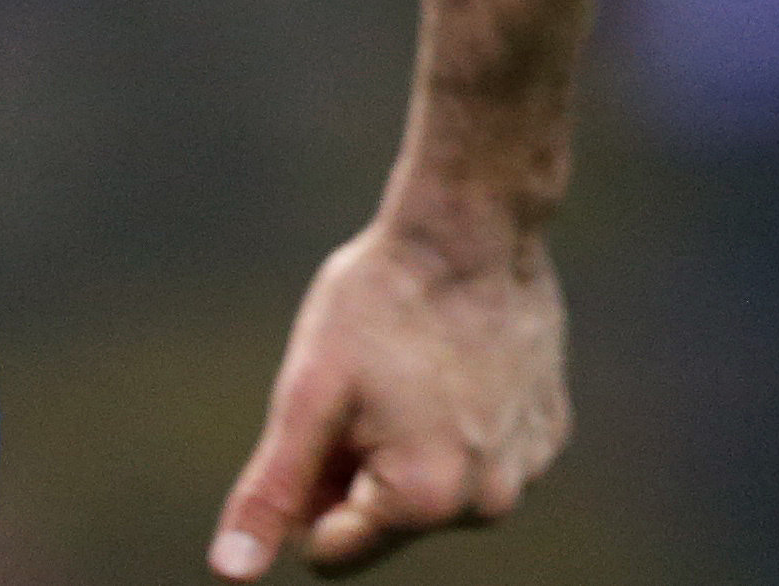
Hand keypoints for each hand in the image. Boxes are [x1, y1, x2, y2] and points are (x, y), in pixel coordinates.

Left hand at [209, 219, 568, 577]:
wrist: (471, 227)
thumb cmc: (379, 303)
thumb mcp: (308, 394)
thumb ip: (272, 491)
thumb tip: (230, 572)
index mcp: (424, 503)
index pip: (328, 552)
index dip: (303, 492)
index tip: (315, 424)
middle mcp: (488, 504)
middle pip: (383, 523)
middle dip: (356, 470)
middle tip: (360, 387)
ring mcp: (528, 470)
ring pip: (432, 490)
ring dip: (405, 447)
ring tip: (407, 369)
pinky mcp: (548, 432)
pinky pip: (479, 455)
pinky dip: (454, 423)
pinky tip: (452, 362)